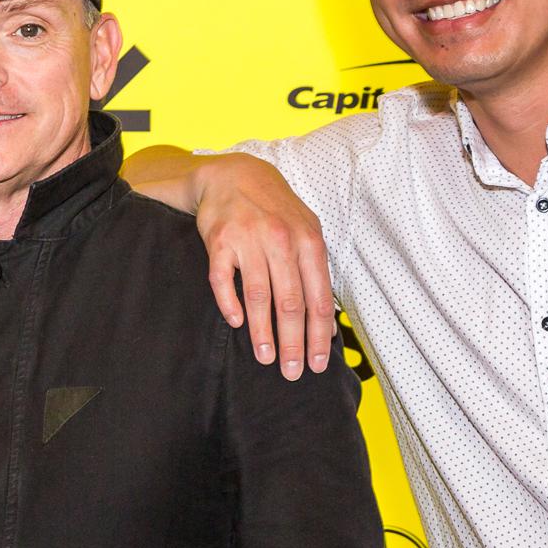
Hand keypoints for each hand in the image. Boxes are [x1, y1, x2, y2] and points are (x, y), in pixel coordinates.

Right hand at [192, 156, 335, 380]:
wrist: (235, 175)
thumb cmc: (275, 210)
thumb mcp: (306, 232)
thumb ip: (316, 272)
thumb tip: (328, 323)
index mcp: (308, 241)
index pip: (317, 298)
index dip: (319, 335)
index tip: (318, 363)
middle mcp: (281, 240)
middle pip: (290, 302)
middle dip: (293, 342)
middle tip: (292, 371)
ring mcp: (249, 239)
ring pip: (259, 295)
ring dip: (262, 332)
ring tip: (265, 358)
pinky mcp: (219, 241)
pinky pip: (223, 280)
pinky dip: (229, 304)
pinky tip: (235, 323)